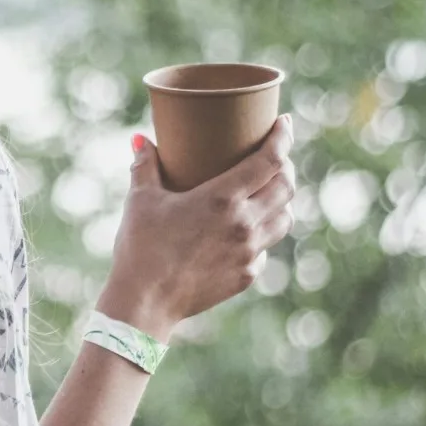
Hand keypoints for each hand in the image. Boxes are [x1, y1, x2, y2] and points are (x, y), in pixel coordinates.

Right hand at [100, 115, 296, 339]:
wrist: (144, 302)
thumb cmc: (140, 247)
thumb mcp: (140, 200)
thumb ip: (145, 166)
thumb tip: (140, 140)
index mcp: (223, 198)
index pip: (270, 160)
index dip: (283, 137)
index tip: (285, 123)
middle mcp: (244, 224)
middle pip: (285, 187)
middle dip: (285, 165)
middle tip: (275, 155)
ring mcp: (249, 253)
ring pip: (284, 218)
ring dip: (282, 200)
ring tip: (269, 190)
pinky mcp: (246, 276)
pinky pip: (265, 248)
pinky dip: (262, 234)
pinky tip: (247, 230)